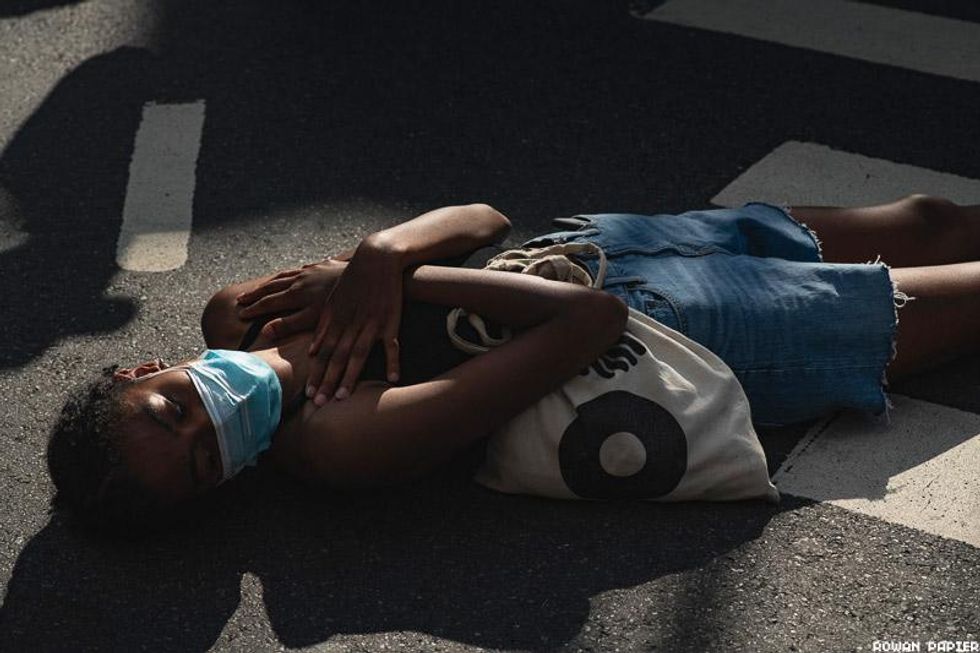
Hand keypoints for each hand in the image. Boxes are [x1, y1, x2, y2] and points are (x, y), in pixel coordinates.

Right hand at [235, 259, 347, 339]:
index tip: (240, 314)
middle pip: (272, 287)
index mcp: (295, 294)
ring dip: (270, 283)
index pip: (268, 303)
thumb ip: (290, 325)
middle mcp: (299, 280)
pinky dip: (291, 273)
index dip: (253, 309)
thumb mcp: (315, 318)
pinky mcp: (323, 265)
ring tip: (260, 288)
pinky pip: (301, 268)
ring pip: (284, 276)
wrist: (365, 273)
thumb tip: (266, 331)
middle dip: (255, 294)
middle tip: (240, 300)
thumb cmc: (342, 303)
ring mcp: (311, 270)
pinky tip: (292, 275)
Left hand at [307, 238, 403, 405]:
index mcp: (335, 321)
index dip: (315, 374)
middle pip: (337, 358)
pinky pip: (392, 344)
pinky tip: (393, 378)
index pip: (323, 353)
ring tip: (343, 397)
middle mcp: (350, 325)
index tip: (308, 394)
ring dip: (350, 376)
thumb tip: (313, 351)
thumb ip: (323, 327)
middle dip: (327, 381)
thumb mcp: (333, 302)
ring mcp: (371, 324)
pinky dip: (393, 361)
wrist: (376, 259)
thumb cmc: (353, 281)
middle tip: (319, 404)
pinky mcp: (391, 320)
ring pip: (358, 354)